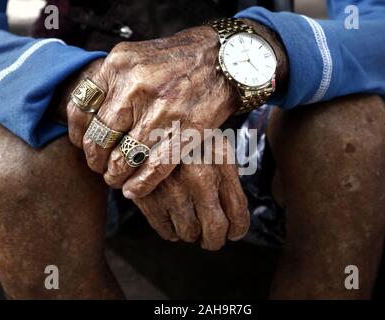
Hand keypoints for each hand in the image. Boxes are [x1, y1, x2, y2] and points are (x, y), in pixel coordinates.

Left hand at [59, 19, 287, 199]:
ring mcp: (161, 111)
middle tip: (100, 167)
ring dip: (115, 176)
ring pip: (122, 159)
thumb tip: (90, 115)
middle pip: (98, 139)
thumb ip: (111, 81)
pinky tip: (133, 190)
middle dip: (96, 161)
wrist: (223, 59)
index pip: (80, 109)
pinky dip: (140, 185)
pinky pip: (153, 168)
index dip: (78, 135)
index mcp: (118, 66)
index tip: (83, 144)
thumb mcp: (136, 57)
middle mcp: (135, 87)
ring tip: (116, 179)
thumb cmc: (178, 60)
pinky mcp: (184, 131)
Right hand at [133, 145, 249, 249]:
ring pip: (189, 233)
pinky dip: (171, 232)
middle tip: (213, 240)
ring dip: (192, 234)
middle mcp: (198, 176)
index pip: (238, 212)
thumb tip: (235, 222)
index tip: (233, 233)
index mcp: (220, 162)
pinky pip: (165, 231)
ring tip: (191, 223)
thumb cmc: (190, 140)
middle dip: (215, 240)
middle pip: (215, 229)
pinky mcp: (147, 195)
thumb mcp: (217, 148)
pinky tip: (173, 220)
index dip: (238, 229)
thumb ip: (229, 180)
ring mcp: (171, 187)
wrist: (148, 127)